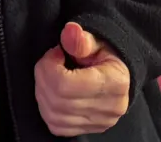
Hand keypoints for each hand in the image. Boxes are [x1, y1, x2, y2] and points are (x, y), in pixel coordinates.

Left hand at [34, 22, 130, 136]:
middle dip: (43, 77)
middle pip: (57, 101)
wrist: (118, 73)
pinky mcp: (89, 130)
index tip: (56, 53)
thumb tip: (70, 31)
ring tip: (51, 75)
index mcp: (115, 82)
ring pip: (53, 115)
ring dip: (43, 92)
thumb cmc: (105, 54)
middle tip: (50, 61)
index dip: (50, 66)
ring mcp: (100, 123)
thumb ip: (81, 40)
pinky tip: (53, 92)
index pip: (65, 85)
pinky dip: (48, 109)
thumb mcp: (96, 41)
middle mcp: (110, 108)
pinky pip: (56, 126)